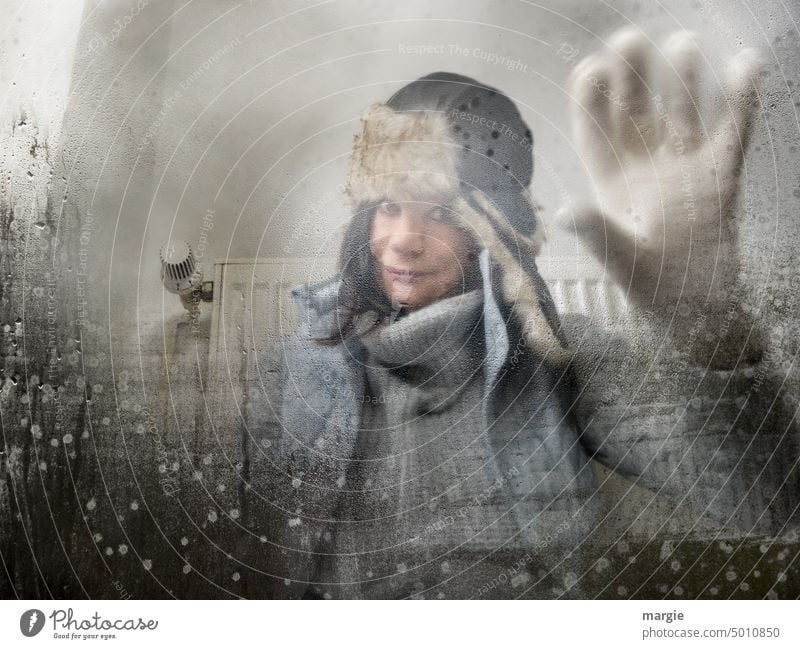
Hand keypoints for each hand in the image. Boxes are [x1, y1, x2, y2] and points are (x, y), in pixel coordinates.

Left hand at [561, 28, 764, 364]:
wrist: (699, 313)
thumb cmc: (653, 291)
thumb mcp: (622, 263)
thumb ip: (598, 234)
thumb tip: (566, 211)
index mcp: (610, 186)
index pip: (595, 134)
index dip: (590, 103)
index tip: (590, 70)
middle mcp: (643, 169)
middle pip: (635, 114)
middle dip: (632, 78)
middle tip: (629, 39)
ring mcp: (683, 170)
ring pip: (681, 114)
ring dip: (682, 81)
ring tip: (682, 43)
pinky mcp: (720, 177)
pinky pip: (732, 131)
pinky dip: (739, 100)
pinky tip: (747, 63)